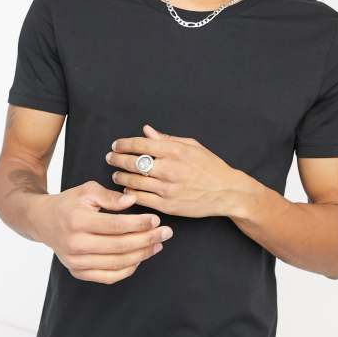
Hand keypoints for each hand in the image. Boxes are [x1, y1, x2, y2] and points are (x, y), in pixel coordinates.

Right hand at [30, 180, 173, 283]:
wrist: (43, 221)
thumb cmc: (69, 202)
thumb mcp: (87, 190)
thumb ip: (110, 196)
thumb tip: (132, 200)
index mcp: (78, 221)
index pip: (115, 225)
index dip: (138, 224)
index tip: (156, 219)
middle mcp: (75, 244)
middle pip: (119, 246)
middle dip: (146, 240)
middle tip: (166, 232)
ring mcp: (76, 261)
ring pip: (116, 264)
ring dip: (141, 255)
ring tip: (157, 244)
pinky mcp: (78, 272)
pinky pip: (108, 277)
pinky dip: (127, 269)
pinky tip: (140, 257)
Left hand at [106, 124, 238, 217]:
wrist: (227, 192)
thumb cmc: (210, 166)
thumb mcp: (191, 145)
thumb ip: (166, 139)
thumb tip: (146, 131)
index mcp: (174, 151)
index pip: (140, 144)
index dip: (124, 144)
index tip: (116, 145)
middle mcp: (169, 169)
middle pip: (133, 162)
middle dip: (117, 159)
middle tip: (110, 158)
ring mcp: (167, 189)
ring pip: (134, 181)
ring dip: (121, 176)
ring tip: (115, 174)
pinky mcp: (167, 205)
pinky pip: (142, 199)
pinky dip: (130, 193)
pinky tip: (126, 189)